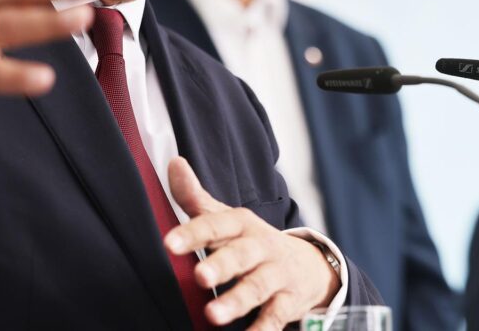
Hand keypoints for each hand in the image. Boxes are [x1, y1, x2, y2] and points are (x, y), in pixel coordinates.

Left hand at [165, 157, 339, 329]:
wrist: (309, 264)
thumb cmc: (253, 241)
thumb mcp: (228, 218)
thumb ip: (196, 197)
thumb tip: (174, 163)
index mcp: (241, 225)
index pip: (216, 225)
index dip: (193, 233)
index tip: (169, 243)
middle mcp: (260, 247)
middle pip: (241, 255)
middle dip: (221, 265)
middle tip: (199, 276)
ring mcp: (276, 275)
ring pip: (257, 287)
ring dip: (236, 301)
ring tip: (213, 315)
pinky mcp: (288, 302)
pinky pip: (276, 317)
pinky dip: (264, 329)